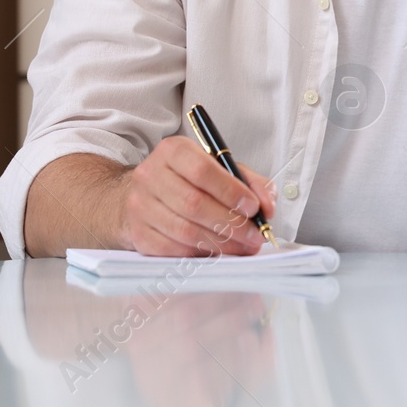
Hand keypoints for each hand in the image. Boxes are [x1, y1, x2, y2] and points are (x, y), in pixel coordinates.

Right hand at [118, 136, 276, 256]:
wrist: (141, 193)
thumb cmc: (188, 179)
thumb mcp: (219, 168)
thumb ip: (249, 182)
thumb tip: (267, 207)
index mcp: (173, 151)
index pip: (203, 171)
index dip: (231, 192)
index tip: (254, 208)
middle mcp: (151, 175)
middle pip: (194, 204)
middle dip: (232, 224)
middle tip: (255, 236)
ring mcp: (140, 206)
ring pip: (185, 231)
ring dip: (221, 244)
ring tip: (244, 247)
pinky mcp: (138, 233)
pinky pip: (173, 250)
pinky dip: (201, 255)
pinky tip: (219, 253)